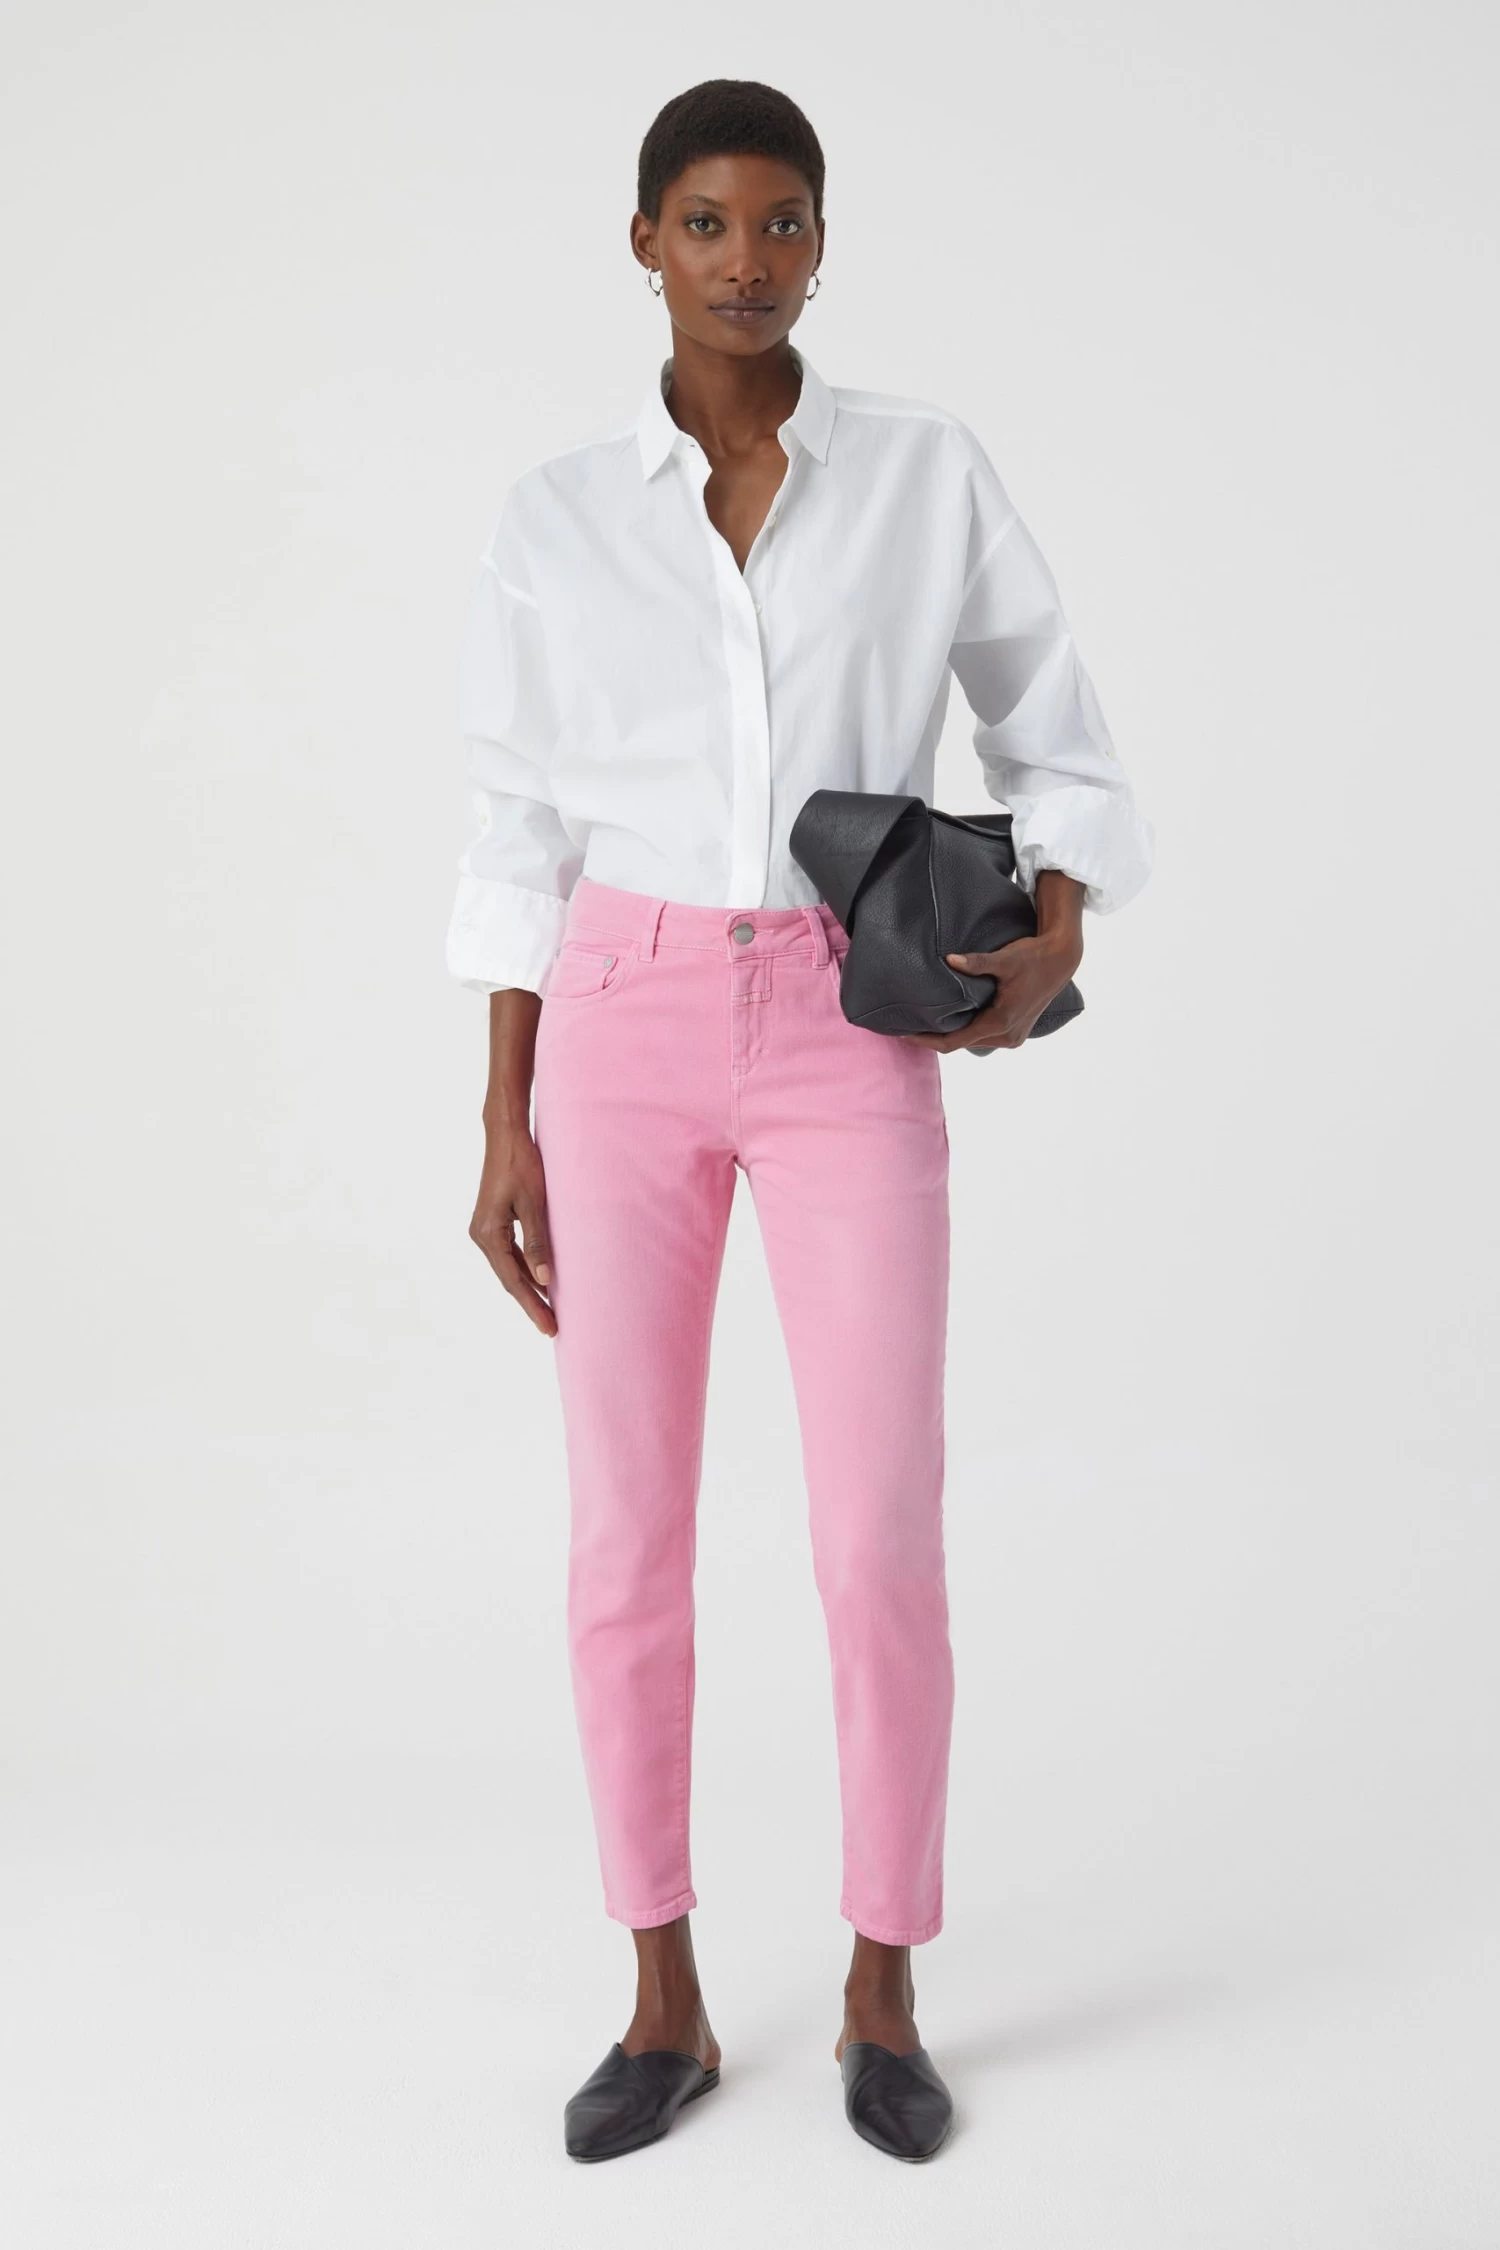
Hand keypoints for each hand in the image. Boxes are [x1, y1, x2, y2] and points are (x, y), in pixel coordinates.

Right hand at [469, 1121, 557, 1335]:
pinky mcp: (492, 1222)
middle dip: (531, 1303)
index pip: (514, 1280)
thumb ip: (537, 1242)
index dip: (533, 1305)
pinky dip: (524, 1269)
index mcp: (488, 1234)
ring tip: (548, 1311)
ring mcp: (484, 1229)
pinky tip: (539, 1280)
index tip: (549, 1326)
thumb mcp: (534, 1203)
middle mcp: (481, 1235)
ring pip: (508, 1268)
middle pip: (509, 1279)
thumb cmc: (521, 1163)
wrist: (505, 1135)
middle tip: (552, 1328)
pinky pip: (508, 1254)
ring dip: (528, 1288)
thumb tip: (544, 1280)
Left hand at [901, 930, 1083, 1053]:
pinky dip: (968, 1030)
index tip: (906, 1035)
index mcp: (1000, 1022)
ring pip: (973, 1041)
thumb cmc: (1033, 957)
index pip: (954, 1042)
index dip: (927, 1040)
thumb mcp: (1004, 959)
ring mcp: (1013, 1037)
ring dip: (953, 1034)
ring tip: (928, 1022)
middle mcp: (1007, 1036)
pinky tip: (954, 1019)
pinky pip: (985, 1036)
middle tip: (911, 1025)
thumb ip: (977, 963)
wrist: (1061, 960)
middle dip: (936, 1037)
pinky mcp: (1017, 1033)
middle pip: (961, 1044)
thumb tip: (949, 959)